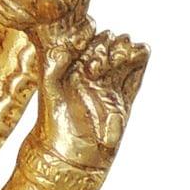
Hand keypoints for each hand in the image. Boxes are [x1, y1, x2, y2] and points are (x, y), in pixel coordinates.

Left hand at [37, 22, 147, 170]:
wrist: (73, 151)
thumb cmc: (55, 120)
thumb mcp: (50, 88)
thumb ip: (54, 65)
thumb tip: (65, 46)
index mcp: (74, 63)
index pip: (88, 38)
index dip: (88, 43)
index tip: (83, 61)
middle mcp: (94, 69)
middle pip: (109, 40)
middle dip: (105, 47)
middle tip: (95, 68)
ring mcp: (112, 78)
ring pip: (125, 48)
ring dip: (122, 49)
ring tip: (114, 61)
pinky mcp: (127, 91)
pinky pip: (139, 64)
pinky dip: (138, 53)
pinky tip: (131, 57)